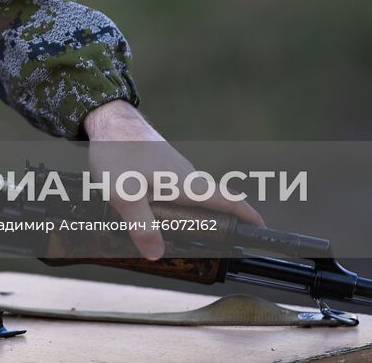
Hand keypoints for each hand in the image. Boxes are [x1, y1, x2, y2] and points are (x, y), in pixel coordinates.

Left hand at [83, 100, 264, 260]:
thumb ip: (142, 226)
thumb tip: (157, 254)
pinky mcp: (159, 164)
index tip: (262, 228)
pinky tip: (159, 212)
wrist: (109, 118)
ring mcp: (173, 168)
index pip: (227, 199)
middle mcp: (185, 174)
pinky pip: (176, 188)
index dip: (248, 214)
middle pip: (211, 201)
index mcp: (186, 183)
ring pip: (191, 195)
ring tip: (189, 235)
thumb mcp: (125, 194)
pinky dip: (178, 203)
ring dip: (196, 213)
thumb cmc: (119, 152)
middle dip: (221, 221)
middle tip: (220, 245)